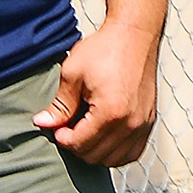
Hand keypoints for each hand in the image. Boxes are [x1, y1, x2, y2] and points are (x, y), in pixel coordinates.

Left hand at [34, 20, 161, 166]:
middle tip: (68, 127)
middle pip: (95, 155)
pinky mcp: (149, 121)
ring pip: (113, 159)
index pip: (79, 143)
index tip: (57, 126)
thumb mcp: (73, 73)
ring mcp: (143, 124)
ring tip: (85, 131)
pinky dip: (116, 152)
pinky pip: (132, 153)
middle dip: (76, 145)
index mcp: (110, 112)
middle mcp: (130, 123)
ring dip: (95, 151)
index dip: (62, 137)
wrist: (135, 33)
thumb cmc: (104, 48)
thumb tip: (43, 123)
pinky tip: (104, 137)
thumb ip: (59, 104)